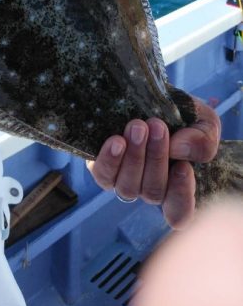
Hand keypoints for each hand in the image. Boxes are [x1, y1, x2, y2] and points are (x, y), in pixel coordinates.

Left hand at [86, 98, 219, 228]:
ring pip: (128, 187)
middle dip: (156, 158)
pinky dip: (110, 160)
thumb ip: (203, 141)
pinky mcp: (102, 169)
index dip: (181, 197)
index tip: (183, 167)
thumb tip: (179, 149)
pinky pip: (104, 175)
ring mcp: (124, 181)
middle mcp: (149, 188)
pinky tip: (117, 141)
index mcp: (176, 185)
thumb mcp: (203, 122)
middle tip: (157, 126)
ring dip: (135, 156)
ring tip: (138, 127)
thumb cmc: (180, 114)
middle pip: (154, 192)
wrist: (145, 93)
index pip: (180, 213)